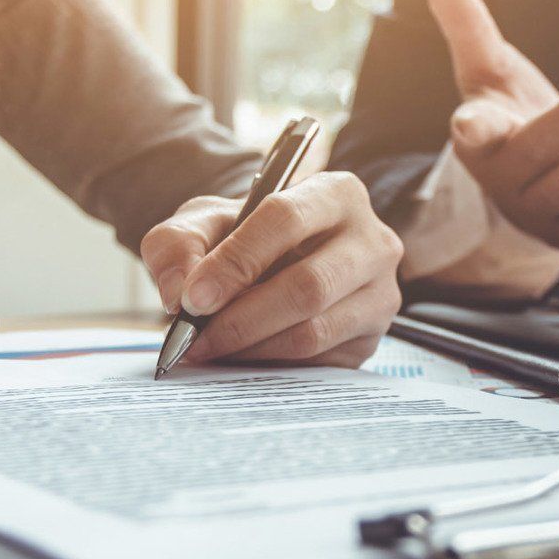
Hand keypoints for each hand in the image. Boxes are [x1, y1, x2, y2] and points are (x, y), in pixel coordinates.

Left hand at [140, 172, 403, 367]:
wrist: (279, 266)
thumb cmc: (245, 238)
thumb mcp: (204, 223)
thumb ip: (178, 243)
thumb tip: (179, 293)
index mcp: (335, 193)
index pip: (285, 219)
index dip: (236, 261)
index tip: (193, 299)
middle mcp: (372, 241)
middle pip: (307, 285)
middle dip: (241, 319)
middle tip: (195, 338)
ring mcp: (380, 293)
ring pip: (313, 331)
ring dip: (252, 348)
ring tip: (210, 350)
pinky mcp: (372, 338)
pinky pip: (319, 362)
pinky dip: (271, 365)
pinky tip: (241, 358)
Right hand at [426, 0, 558, 249]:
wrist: (526, 182)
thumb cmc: (508, 114)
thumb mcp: (488, 71)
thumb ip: (468, 27)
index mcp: (477, 137)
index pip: (473, 132)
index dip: (473, 128)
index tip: (467, 122)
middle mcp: (501, 179)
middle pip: (539, 150)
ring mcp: (533, 210)